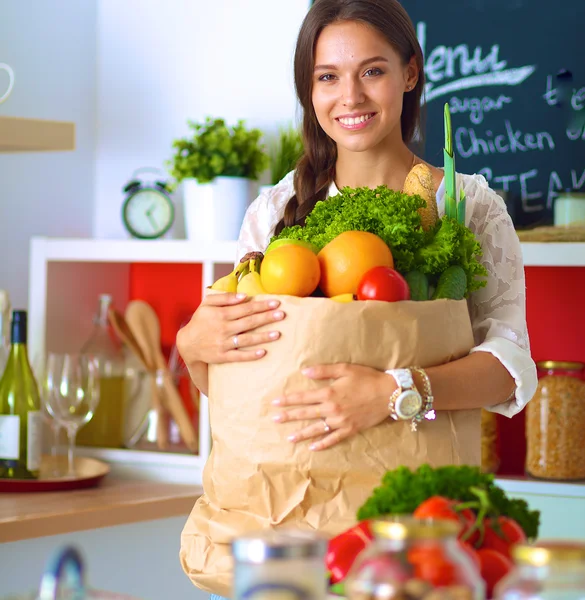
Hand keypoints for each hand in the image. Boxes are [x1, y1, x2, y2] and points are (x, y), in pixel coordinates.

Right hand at [176, 292, 284, 365]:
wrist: (187, 344)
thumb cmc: (200, 321)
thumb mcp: (207, 304)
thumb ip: (225, 298)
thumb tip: (244, 296)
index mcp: (221, 314)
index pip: (245, 308)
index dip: (261, 305)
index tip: (276, 303)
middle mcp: (223, 328)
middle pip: (249, 322)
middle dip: (267, 318)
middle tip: (282, 315)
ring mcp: (223, 343)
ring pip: (246, 339)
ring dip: (263, 337)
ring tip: (278, 334)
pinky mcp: (222, 357)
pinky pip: (238, 356)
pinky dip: (250, 355)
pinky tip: (263, 352)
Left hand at [272, 364, 395, 450]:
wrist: (390, 394)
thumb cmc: (367, 378)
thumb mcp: (345, 369)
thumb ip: (323, 370)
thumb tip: (304, 371)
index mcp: (329, 393)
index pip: (303, 398)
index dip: (288, 400)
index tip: (275, 402)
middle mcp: (332, 409)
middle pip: (305, 414)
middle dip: (288, 416)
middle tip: (274, 420)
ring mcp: (341, 421)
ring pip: (316, 429)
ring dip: (301, 434)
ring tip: (289, 438)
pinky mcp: (350, 429)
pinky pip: (333, 439)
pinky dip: (322, 444)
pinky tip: (312, 447)